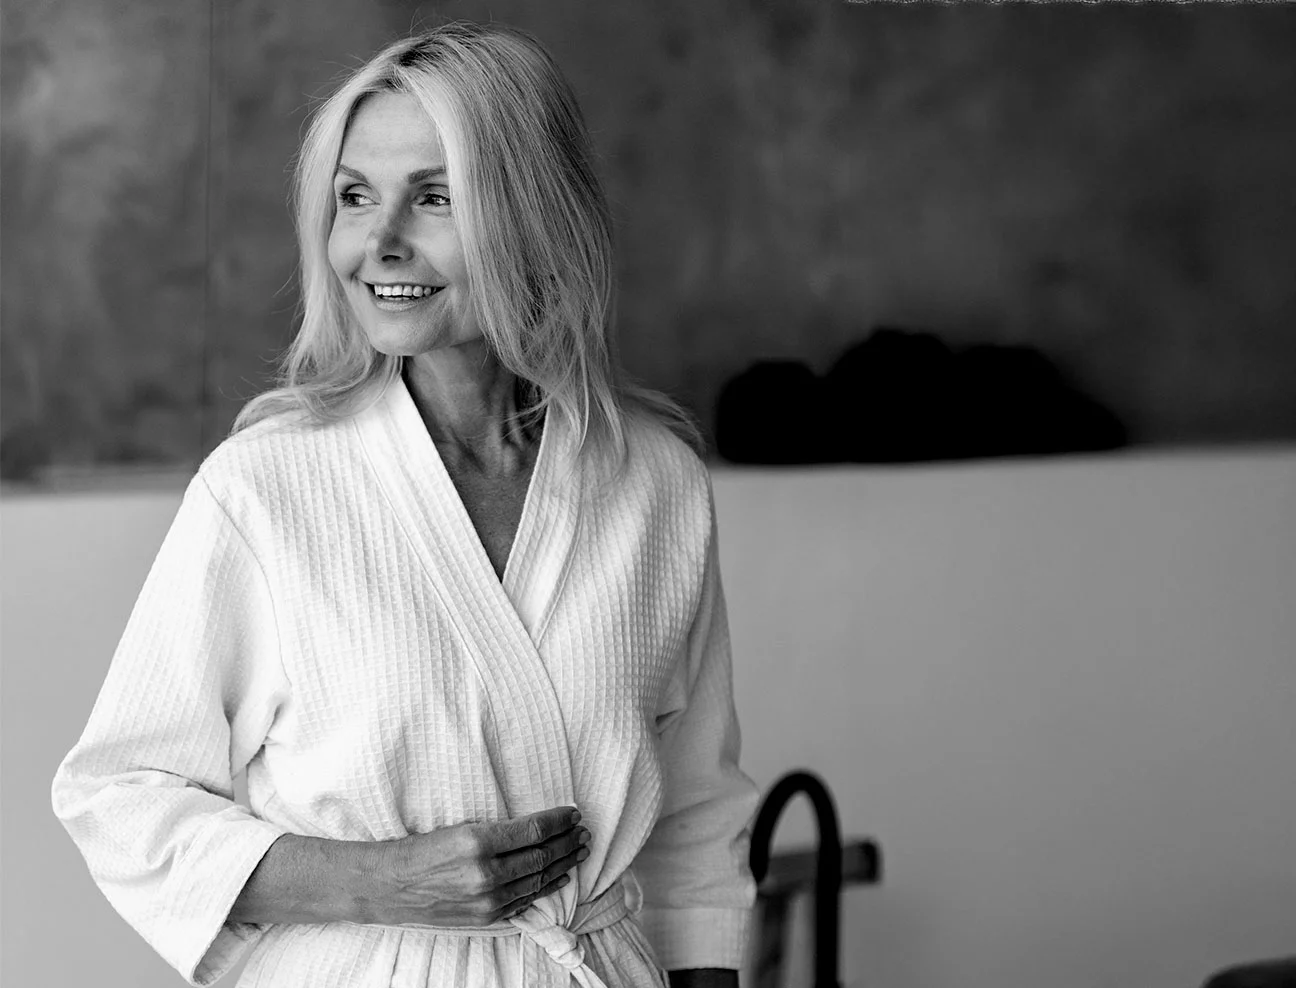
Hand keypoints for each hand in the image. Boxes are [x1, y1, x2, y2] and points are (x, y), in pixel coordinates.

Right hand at [366, 806, 590, 926]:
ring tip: (579, 850)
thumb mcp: (459, 827)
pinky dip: (545, 887)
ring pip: (537, 879)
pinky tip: (559, 877)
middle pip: (541, 855)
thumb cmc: (422, 849)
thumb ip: (497, 831)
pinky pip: (524, 900)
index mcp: (477, 841)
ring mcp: (486, 898)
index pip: (533, 830)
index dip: (558, 821)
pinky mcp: (485, 916)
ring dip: (564, 863)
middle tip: (584, 831)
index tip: (573, 812)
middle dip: (567, 842)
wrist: (391, 886)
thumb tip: (537, 826)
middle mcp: (485, 872)